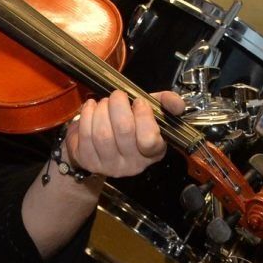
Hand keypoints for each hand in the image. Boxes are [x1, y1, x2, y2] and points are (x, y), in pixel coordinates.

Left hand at [62, 90, 182, 178]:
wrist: (100, 142)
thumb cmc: (129, 123)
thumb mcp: (151, 112)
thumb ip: (166, 103)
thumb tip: (177, 104)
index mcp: (154, 152)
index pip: (149, 139)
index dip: (143, 115)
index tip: (139, 102)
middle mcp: (133, 164)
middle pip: (123, 130)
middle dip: (118, 104)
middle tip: (117, 95)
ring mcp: (109, 166)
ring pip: (103, 133)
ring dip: (101, 109)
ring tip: (103, 103)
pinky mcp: (88, 162)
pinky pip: (85, 135)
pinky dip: (86, 114)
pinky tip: (91, 108)